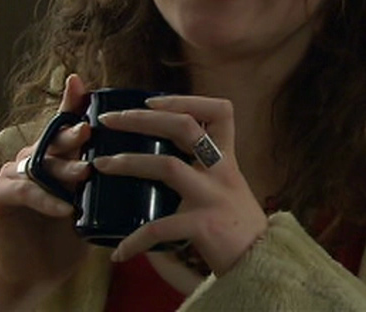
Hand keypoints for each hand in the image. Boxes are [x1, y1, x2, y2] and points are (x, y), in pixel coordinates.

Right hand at [0, 74, 92, 298]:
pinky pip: (23, 190)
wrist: (34, 275)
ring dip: (63, 169)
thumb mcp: (91, 207)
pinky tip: (64, 208)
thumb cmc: (66, 240)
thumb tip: (146, 166)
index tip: (80, 82)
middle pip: (53, 140)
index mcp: (54, 157)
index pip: (64, 125)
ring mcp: (12, 174)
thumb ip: (104, 184)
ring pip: (40, 163)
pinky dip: (45, 199)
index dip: (71, 102)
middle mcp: (31, 158)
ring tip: (84, 176)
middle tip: (88, 132)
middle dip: (71, 133)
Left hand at [93, 96, 267, 275]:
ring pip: (167, 166)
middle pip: (184, 127)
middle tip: (109, 120)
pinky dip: (136, 240)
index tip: (150, 101)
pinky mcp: (204, 226)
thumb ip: (201, 171)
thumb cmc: (238, 227)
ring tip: (100, 165)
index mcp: (226, 159)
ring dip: (129, 162)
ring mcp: (213, 196)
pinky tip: (119, 252)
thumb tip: (152, 160)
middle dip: (142, 119)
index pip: (218, 111)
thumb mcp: (226, 187)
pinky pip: (161, 227)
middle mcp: (222, 171)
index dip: (183, 100)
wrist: (265, 265)